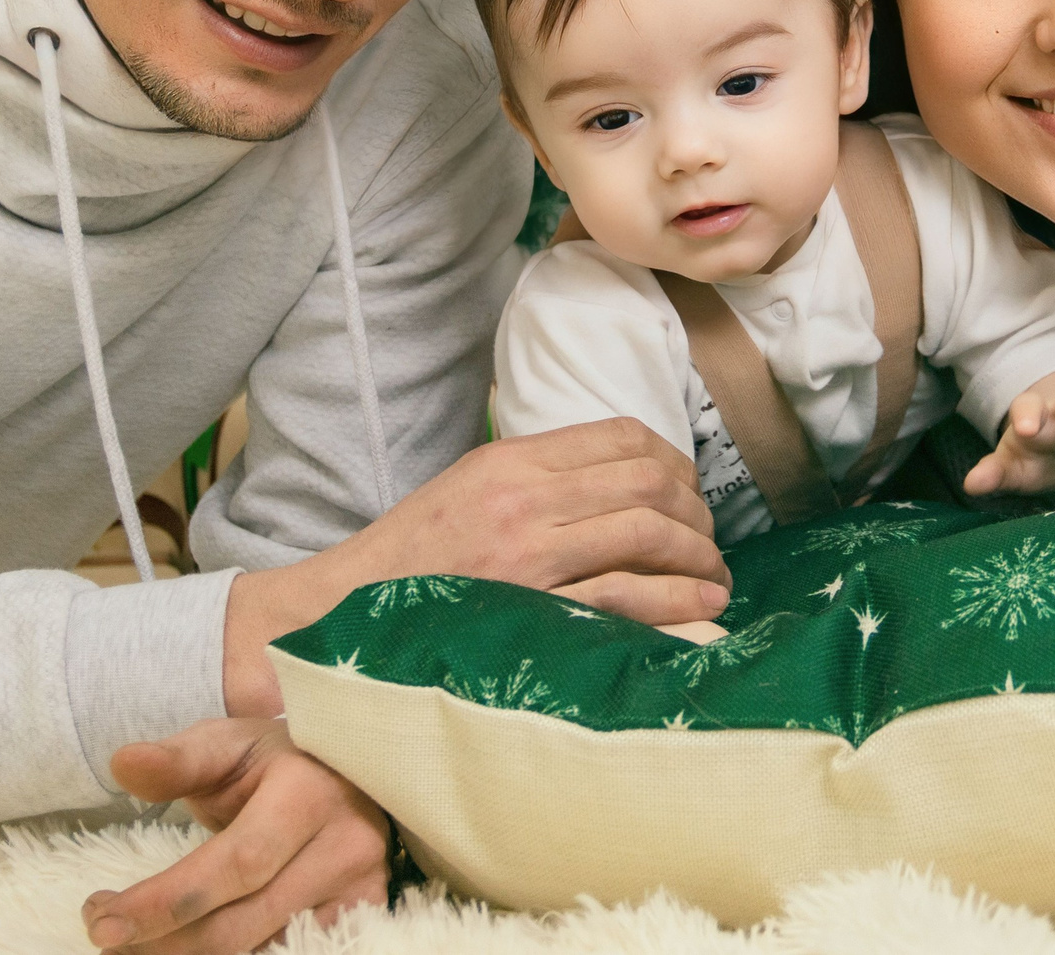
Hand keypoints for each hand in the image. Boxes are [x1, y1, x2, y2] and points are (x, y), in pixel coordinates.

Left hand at [82, 718, 384, 954]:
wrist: (345, 768)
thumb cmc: (273, 759)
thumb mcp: (225, 746)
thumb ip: (175, 760)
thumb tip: (122, 762)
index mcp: (308, 793)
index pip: (235, 865)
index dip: (166, 903)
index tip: (101, 919)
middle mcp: (345, 844)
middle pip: (241, 924)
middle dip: (163, 941)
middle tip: (107, 933)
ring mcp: (361, 886)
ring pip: (263, 951)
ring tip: (142, 939)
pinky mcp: (365, 914)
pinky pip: (291, 953)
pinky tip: (192, 946)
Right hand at [223, 418, 729, 714]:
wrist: (342, 618)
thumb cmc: (412, 559)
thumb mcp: (469, 488)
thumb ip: (537, 475)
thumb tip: (618, 474)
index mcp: (512, 461)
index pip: (623, 436)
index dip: (675, 461)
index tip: (689, 490)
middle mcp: (526, 500)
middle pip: (649, 482)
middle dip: (697, 511)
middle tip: (708, 540)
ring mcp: (530, 558)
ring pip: (649, 532)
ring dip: (698, 555)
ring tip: (713, 576)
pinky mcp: (534, 614)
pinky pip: (628, 597)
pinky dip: (679, 599)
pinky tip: (702, 607)